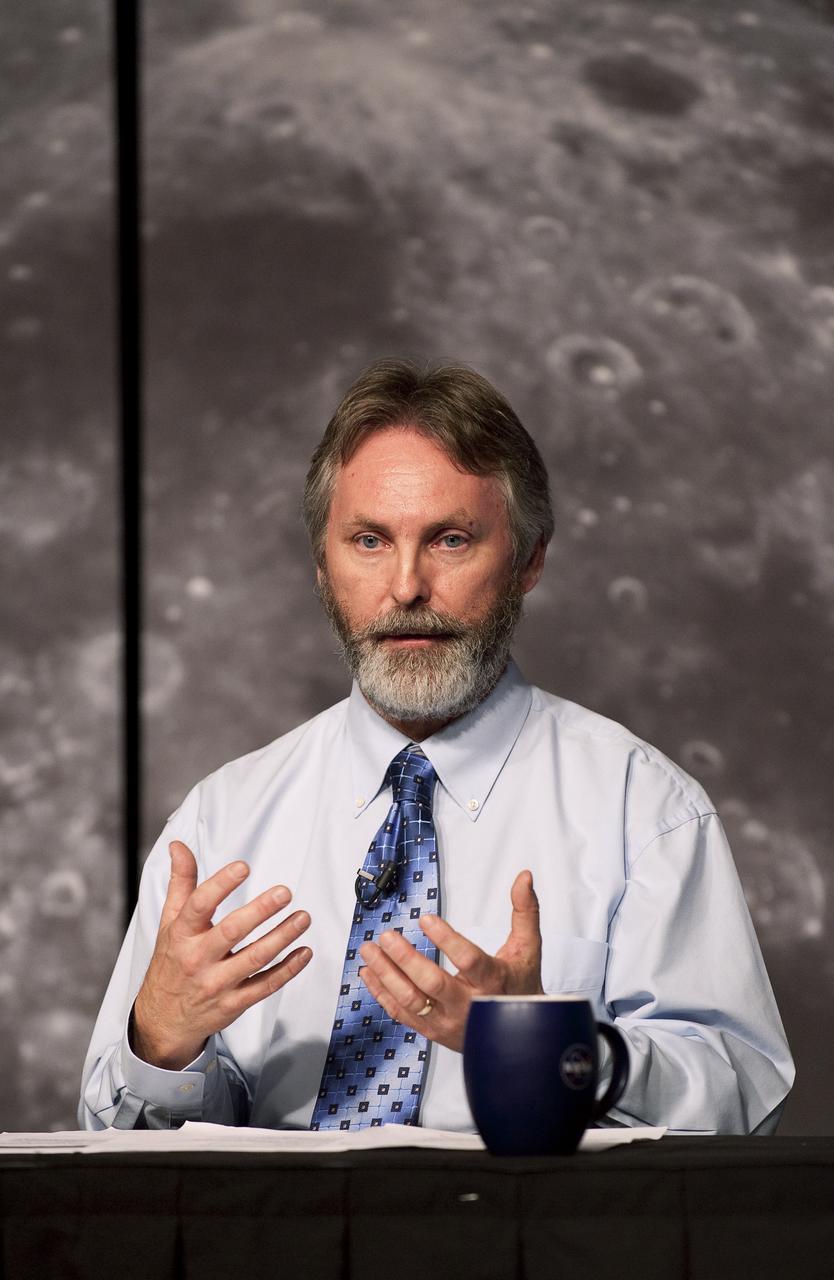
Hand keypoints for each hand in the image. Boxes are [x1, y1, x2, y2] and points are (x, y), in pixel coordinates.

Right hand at [132, 840, 311, 1069]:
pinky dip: (287, 970)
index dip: (220, 884)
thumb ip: (181, 883)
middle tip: (284, 892)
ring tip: (302, 918)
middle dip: (260, 911)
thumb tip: (179, 846)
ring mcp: (216, 983)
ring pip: (254, 959)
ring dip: (282, 938)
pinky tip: (304, 952)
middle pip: (231, 932)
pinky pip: (265, 986)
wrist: (162, 1020)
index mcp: (182, 934)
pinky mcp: (234, 1003)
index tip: (243, 867)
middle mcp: (198, 959)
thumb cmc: (171, 963)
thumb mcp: (169, 922)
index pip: (199, 905)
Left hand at [358, 869, 542, 1052]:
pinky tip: (369, 973)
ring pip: (411, 1001)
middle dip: (405, 959)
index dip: (446, 939)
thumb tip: (523, 878)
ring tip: (369, 950)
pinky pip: (402, 1014)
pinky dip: (381, 993)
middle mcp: (468, 1005)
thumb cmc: (521, 987)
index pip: (468, 960)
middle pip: (431, 983)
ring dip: (386, 975)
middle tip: (386, 936)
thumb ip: (525, 911)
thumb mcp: (528, 948)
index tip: (425, 919)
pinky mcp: (433, 1031)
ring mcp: (448, 1021)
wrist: (519, 1034)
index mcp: (492, 981)